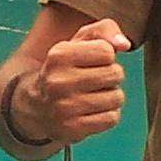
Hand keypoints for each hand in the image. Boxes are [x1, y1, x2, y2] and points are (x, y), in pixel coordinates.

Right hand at [20, 19, 134, 145]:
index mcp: (59, 55)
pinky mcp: (72, 130)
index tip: (92, 61)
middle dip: (111, 76)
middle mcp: (58, 82)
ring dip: (111, 96)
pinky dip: (107, 115)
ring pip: (116, 98)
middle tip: (95, 80)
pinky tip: (92, 111)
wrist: (36, 106)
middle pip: (116, 74)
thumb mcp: (78, 41)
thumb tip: (124, 44)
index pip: (107, 51)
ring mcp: (64, 108)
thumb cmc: (65, 69)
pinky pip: (111, 119)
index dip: (106, 55)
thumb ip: (104, 30)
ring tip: (94, 95)